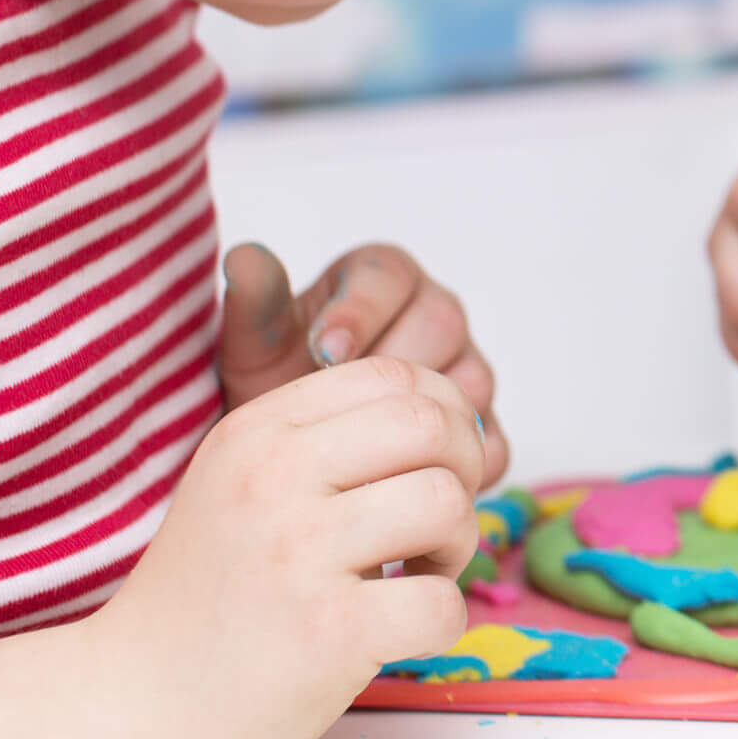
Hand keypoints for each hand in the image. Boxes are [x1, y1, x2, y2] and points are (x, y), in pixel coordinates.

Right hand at [84, 358, 485, 738]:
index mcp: (258, 432)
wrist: (128, 705)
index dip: (443, 414)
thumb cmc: (211, 593)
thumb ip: (330, 440)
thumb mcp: (244, 482)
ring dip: (458, 543)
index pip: (394, 376)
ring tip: (418, 573)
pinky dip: (444, 620)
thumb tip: (455, 418)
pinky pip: (443, 603)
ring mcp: (298, 553)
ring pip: (446, 503)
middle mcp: (273, 479)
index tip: (434, 464)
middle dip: (464, 470)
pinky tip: (401, 630)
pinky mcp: (327, 631)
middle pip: (431, 426)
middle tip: (436, 522)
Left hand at [217, 241, 507, 486]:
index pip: (388, 275)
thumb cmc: (279, 390)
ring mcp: (466, 372)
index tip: (323, 350)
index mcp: (381, 281)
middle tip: (343, 405)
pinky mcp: (483, 429)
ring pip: (471, 380)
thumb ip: (256, 306)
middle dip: (392, 363)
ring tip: (369, 446)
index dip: (360, 310)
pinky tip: (409, 480)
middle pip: (441, 321)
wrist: (296, 462)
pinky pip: (492, 441)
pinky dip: (457, 463)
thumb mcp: (256, 351)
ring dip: (423, 415)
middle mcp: (433, 318)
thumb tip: (245, 258)